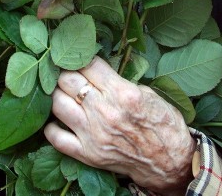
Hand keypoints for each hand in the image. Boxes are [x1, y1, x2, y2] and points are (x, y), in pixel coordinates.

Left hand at [45, 57, 195, 195]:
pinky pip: (56, 138)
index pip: (88, 64)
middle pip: (67, 80)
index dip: (82, 58)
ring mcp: (94, 135)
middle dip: (66, 73)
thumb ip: (120, 81)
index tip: (80, 58)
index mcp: (122, 93)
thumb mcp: (148, 93)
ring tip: (63, 94)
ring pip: (57, 104)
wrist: (169, 162)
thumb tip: (96, 69)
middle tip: (69, 74)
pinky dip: (51, 127)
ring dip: (57, 95)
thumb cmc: (163, 125)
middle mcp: (105, 112)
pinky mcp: (88, 154)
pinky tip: (57, 119)